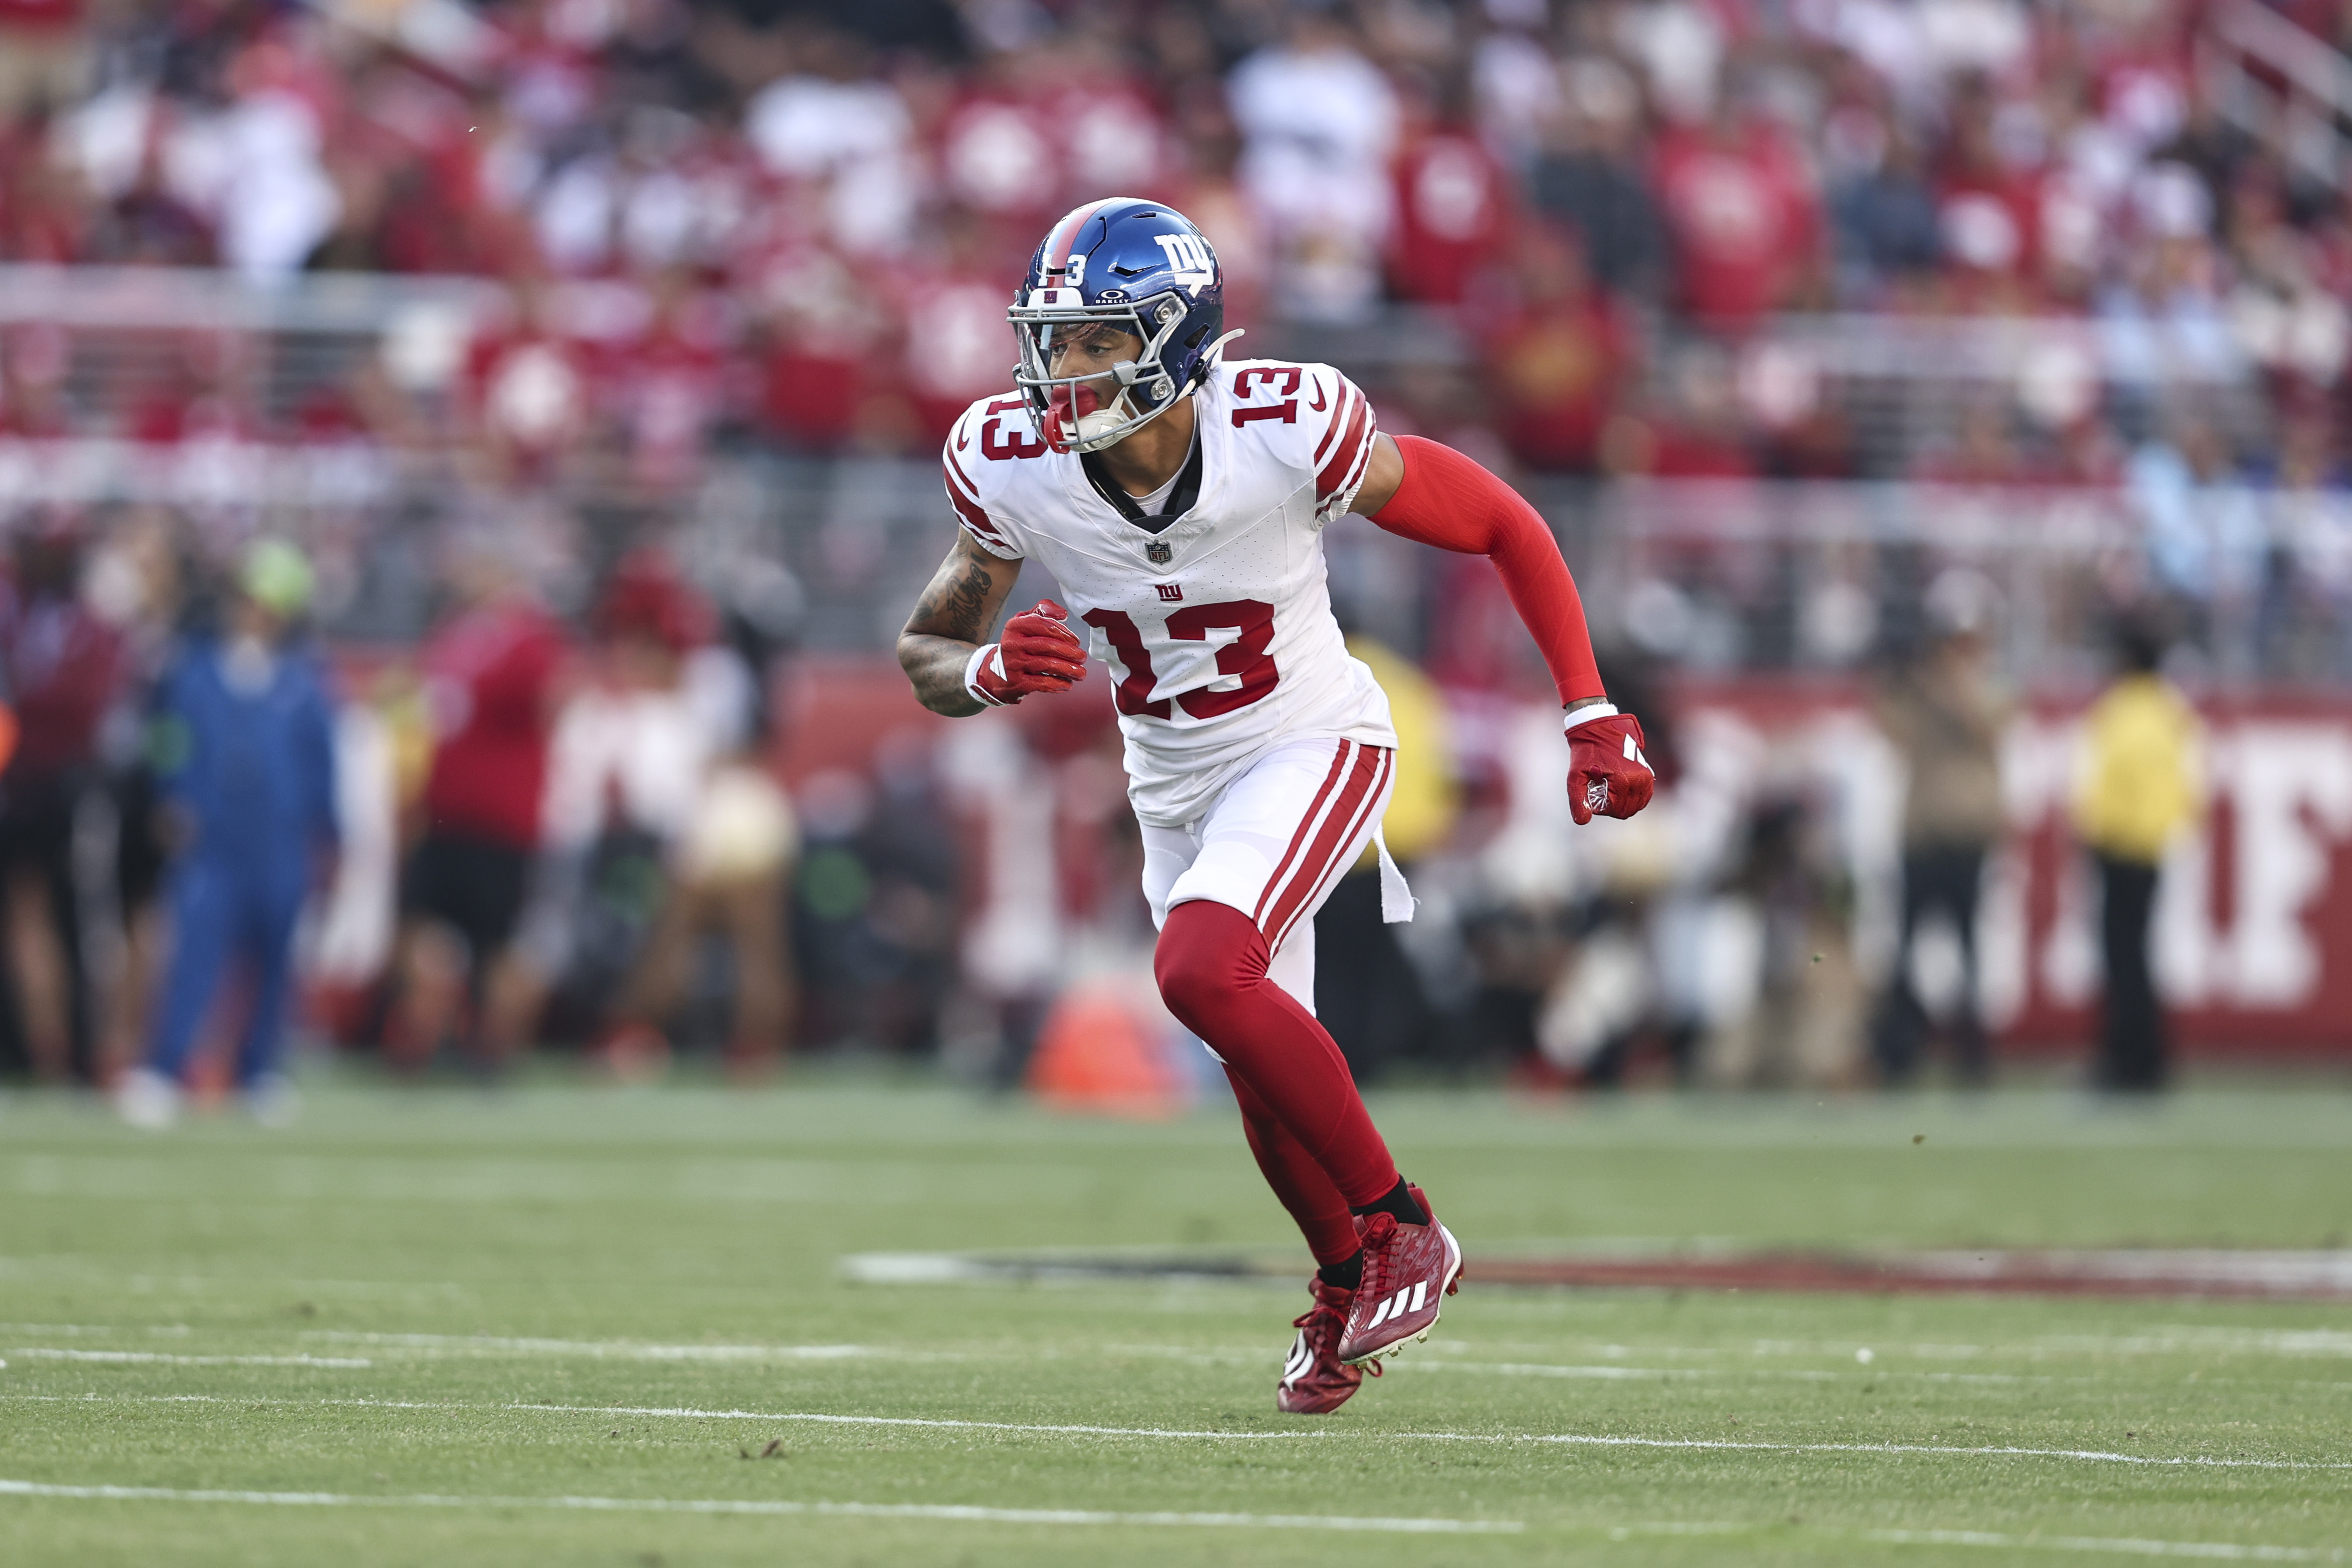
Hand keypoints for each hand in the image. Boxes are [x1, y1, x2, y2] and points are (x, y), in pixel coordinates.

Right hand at [965, 600, 1087, 705]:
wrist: (994, 673)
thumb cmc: (1017, 645)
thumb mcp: (1023, 623)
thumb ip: (1042, 611)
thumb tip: (1063, 613)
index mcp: (1015, 627)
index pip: (1043, 625)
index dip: (1063, 633)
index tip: (1076, 641)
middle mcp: (1012, 645)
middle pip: (1046, 646)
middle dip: (1069, 652)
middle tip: (1082, 657)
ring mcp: (1014, 665)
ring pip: (1046, 665)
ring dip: (1068, 669)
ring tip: (1081, 673)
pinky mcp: (1017, 683)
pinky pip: (1041, 684)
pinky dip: (1057, 684)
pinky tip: (1067, 684)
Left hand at [1564, 704, 1654, 824]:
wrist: (1599, 729)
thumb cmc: (1586, 751)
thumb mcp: (1575, 776)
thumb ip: (1578, 800)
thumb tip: (1583, 822)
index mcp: (1623, 781)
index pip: (1616, 810)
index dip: (1602, 809)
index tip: (1593, 795)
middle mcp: (1639, 779)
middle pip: (1627, 810)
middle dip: (1612, 807)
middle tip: (1599, 793)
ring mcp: (1646, 776)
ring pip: (1637, 805)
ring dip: (1623, 803)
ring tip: (1608, 790)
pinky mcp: (1648, 773)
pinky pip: (1645, 796)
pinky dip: (1634, 798)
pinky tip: (1620, 791)